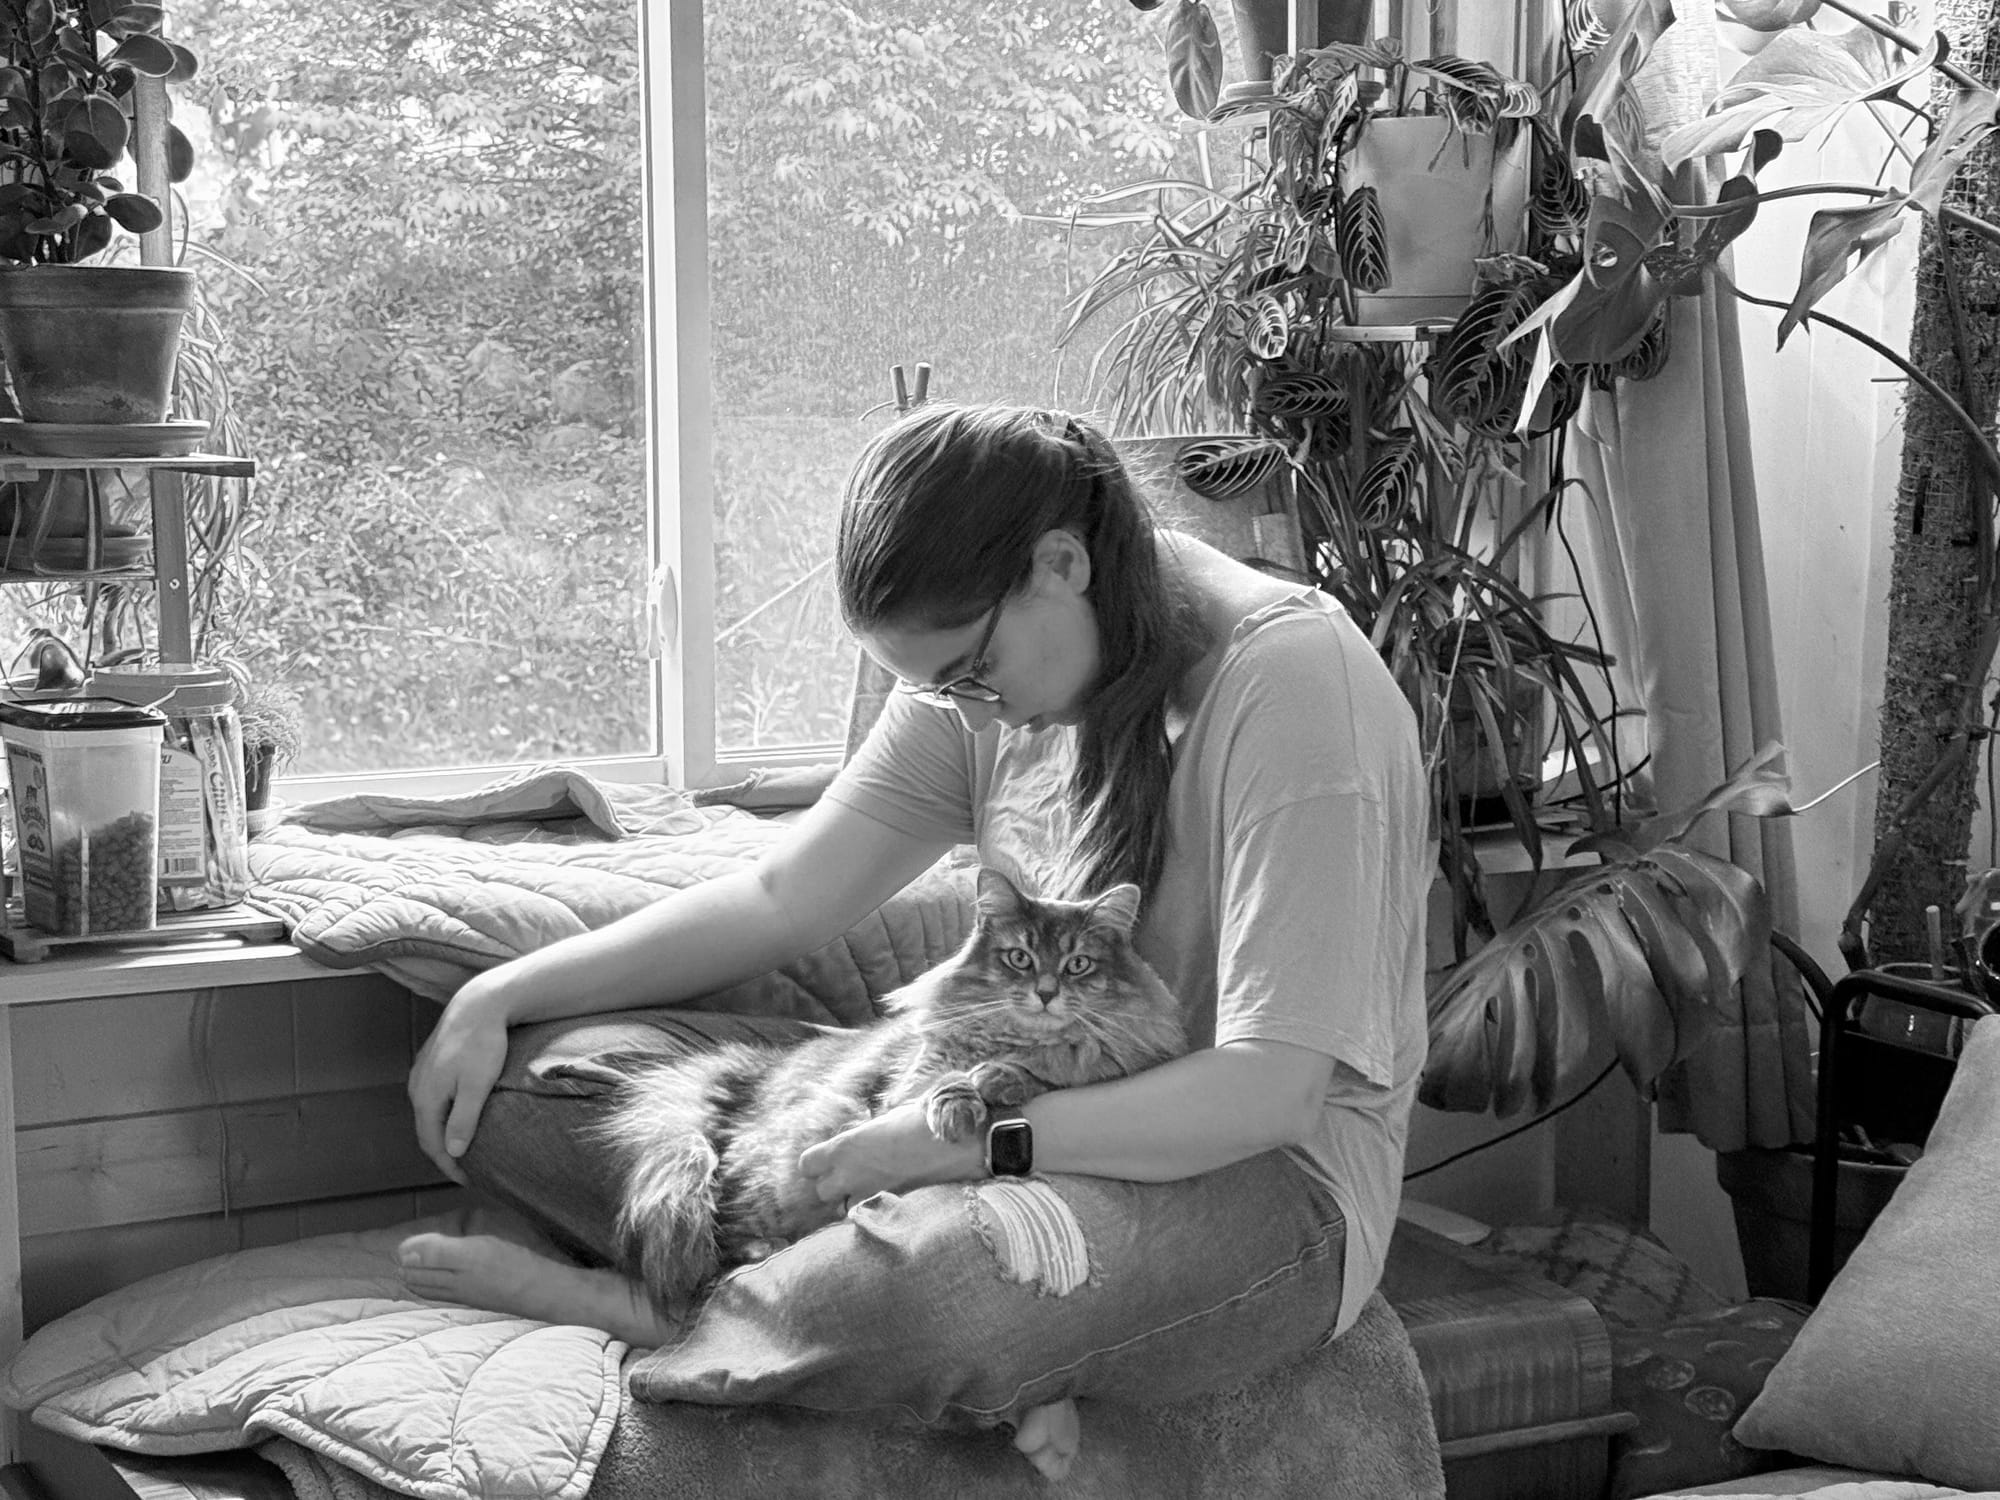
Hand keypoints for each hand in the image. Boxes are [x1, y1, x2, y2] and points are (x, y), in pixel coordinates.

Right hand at [408, 971, 513, 1183]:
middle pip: (427, 1131)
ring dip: (443, 1134)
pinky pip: (433, 1099)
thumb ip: (464, 1120)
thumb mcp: (477, 1085)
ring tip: (465, 1148)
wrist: (479, 1004)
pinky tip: (460, 1117)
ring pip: (429, 1114)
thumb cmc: (482, 1044)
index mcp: (426, 1097)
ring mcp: (421, 1074)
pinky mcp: (431, 1063)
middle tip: (467, 1171)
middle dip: (445, 1153)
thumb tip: (454, 1153)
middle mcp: (417, 1087)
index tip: (469, 1180)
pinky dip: (444, 1115)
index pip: (432, 1144)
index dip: (449, 1166)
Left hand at [797, 1099, 984, 1205]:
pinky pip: (874, 1218)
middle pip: (823, 1192)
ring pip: (847, 1209)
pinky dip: (880, 1214)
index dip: (818, 1165)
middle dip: (837, 1187)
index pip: (807, 1165)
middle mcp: (851, 1176)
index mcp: (846, 1146)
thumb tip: (864, 1144)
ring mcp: (871, 1198)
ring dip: (857, 1202)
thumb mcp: (890, 1120)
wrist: (963, 1142)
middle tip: (858, 1176)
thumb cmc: (927, 1122)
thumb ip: (867, 1137)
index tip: (832, 1162)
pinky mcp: (892, 1213)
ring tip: (879, 1189)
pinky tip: (897, 1200)